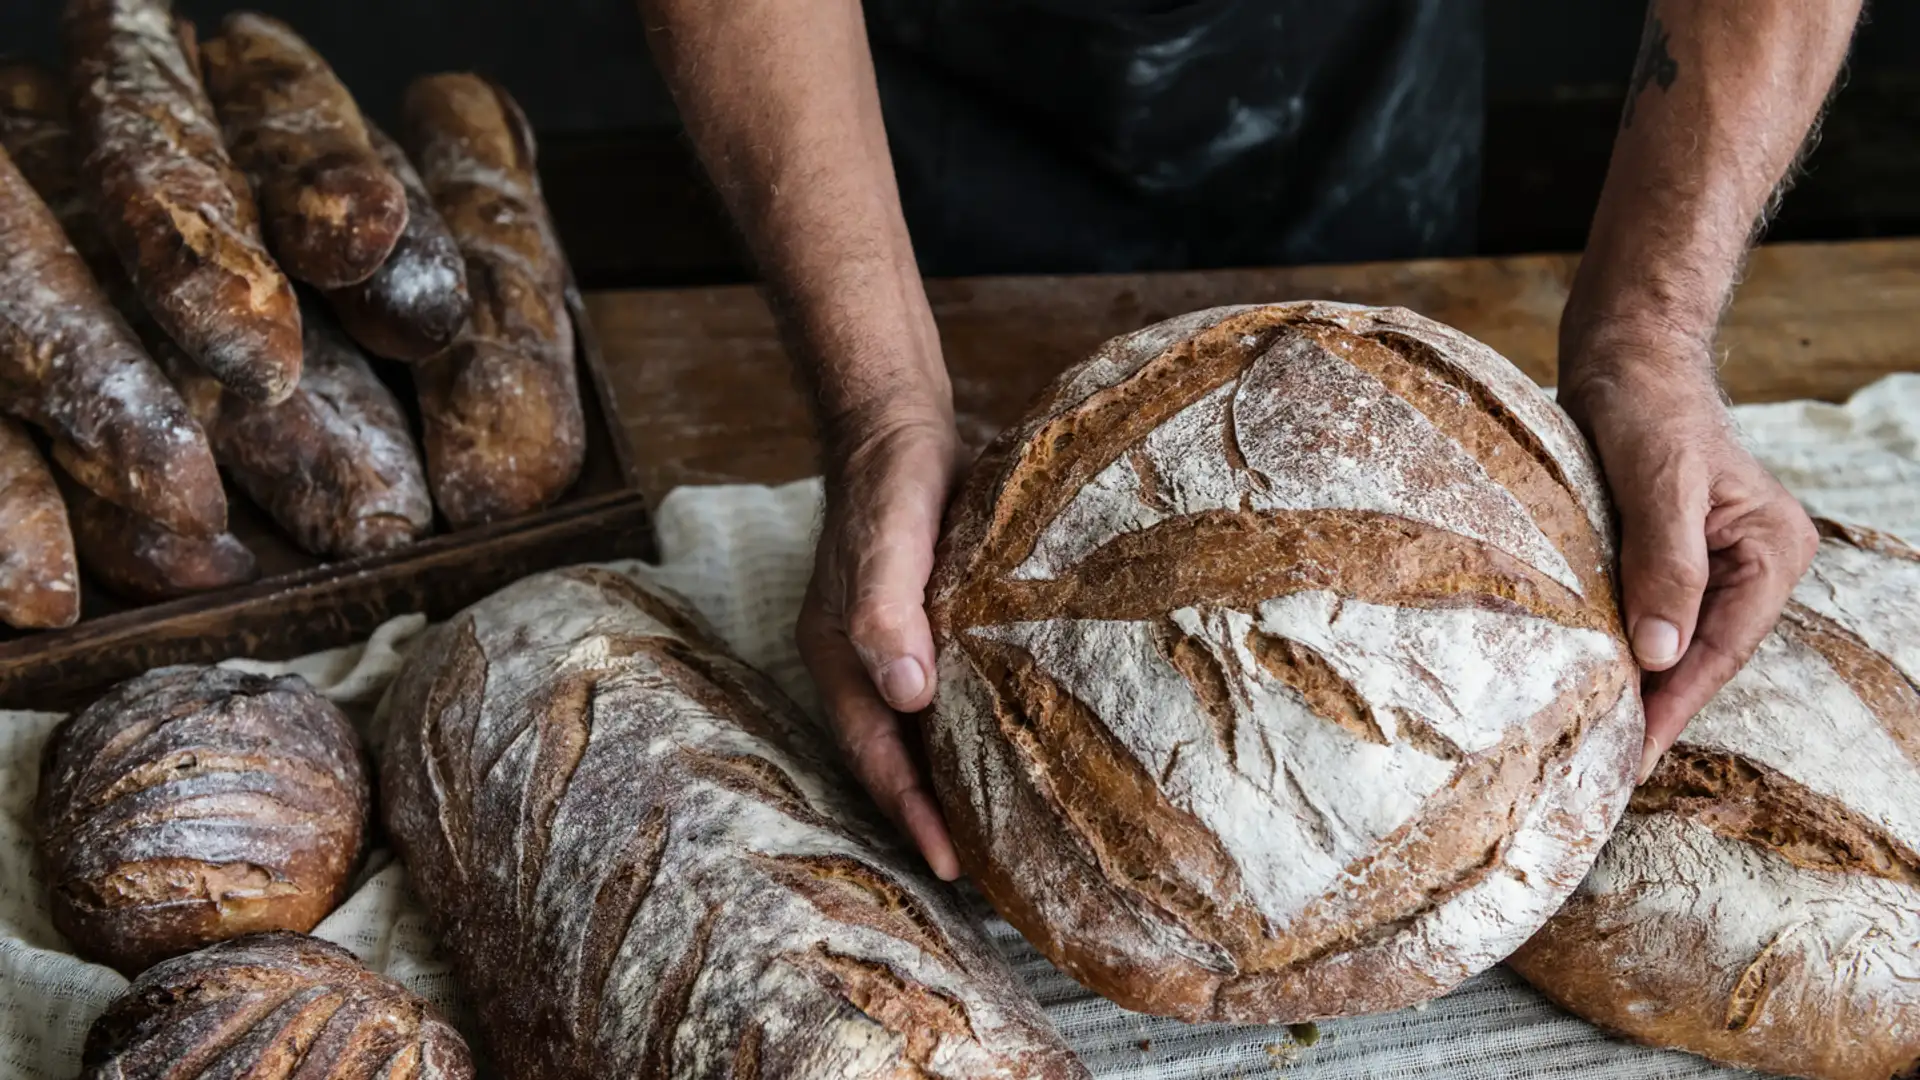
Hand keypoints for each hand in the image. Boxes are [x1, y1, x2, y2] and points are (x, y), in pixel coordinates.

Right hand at [795, 405, 964, 879]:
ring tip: (1006, 830)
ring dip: (957, 779)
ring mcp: (898, 647)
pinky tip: (1018, 745)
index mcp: (840, 658)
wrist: (902, 424)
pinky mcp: (936, 625)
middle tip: (987, 873)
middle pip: (895, 758)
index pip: (876, 756)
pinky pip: (954, 694)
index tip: (953, 866)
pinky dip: (976, 729)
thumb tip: (907, 694)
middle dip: (933, 815)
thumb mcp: (888, 538)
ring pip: (924, 733)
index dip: (911, 813)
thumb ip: (889, 609)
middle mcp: (865, 664)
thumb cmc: (890, 481)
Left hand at [1561, 355, 1818, 782]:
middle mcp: (1756, 563)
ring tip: (1594, 737)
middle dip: (1656, 705)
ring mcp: (1717, 563)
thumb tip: (1661, 654)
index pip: (1722, 647)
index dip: (1675, 704)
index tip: (1633, 752)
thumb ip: (1665, 565)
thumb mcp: (1658, 481)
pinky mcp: (1674, 556)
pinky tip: (1593, 679)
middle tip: (1602, 763)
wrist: (1623, 357)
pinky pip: (1653, 615)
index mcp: (1772, 549)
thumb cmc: (1646, 405)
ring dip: (1639, 683)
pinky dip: (1626, 648)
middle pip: (1703, 654)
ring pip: (1677, 642)